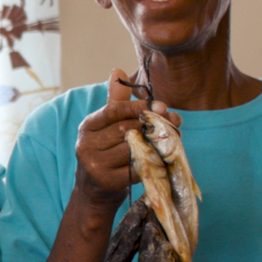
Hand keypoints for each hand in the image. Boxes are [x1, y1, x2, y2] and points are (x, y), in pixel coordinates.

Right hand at [72, 69, 175, 211]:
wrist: (94, 191)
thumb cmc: (106, 153)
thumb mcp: (107, 127)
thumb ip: (116, 101)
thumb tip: (117, 70)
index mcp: (87, 127)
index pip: (114, 111)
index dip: (139, 107)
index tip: (161, 106)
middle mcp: (86, 144)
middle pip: (127, 129)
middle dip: (154, 126)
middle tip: (175, 124)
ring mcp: (94, 164)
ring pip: (134, 149)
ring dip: (156, 145)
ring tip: (170, 142)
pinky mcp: (107, 181)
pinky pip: (137, 168)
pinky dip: (152, 164)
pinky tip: (161, 160)